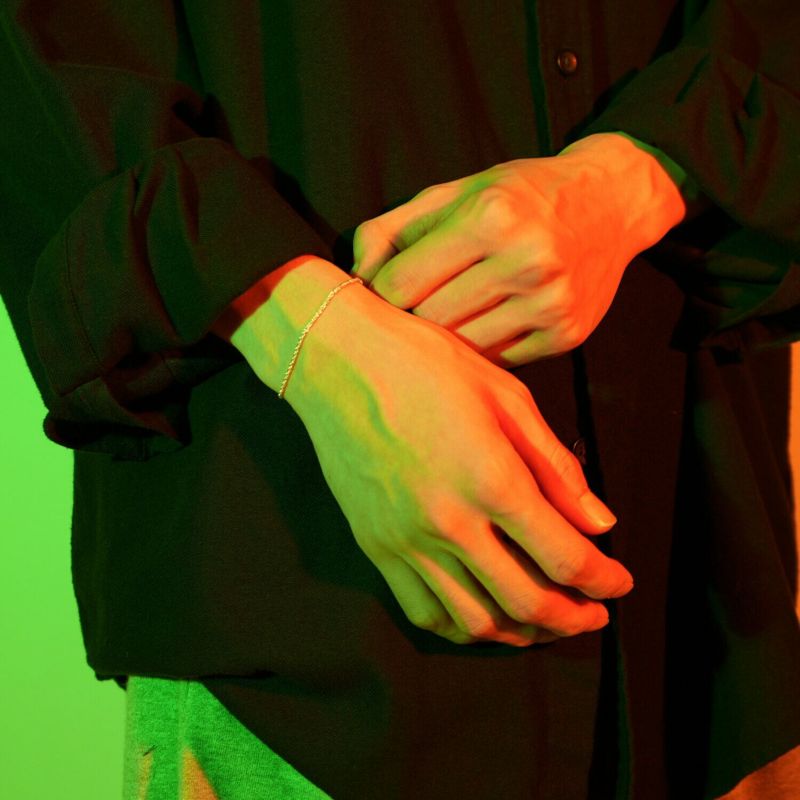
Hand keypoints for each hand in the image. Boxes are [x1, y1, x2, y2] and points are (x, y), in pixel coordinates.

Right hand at [282, 273, 631, 645]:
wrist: (336, 361)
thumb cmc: (425, 363)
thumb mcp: (505, 395)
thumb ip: (555, 466)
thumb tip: (601, 522)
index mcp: (491, 478)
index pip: (565, 557)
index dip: (604, 580)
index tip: (620, 583)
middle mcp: (448, 521)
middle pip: (526, 603)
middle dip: (573, 619)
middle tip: (594, 614)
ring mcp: (405, 540)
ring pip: (475, 621)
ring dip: (522, 634)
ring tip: (545, 622)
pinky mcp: (375, 546)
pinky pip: (422, 611)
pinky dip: (462, 628)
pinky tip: (484, 615)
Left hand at [351, 132, 685, 366]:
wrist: (613, 202)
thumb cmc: (521, 195)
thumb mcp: (454, 193)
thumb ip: (392, 229)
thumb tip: (352, 278)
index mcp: (490, 217)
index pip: (400, 285)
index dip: (380, 294)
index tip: (380, 294)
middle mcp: (525, 261)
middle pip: (428, 322)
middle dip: (408, 320)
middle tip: (406, 312)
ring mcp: (550, 304)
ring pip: (461, 350)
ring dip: (443, 341)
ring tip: (445, 317)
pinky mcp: (566, 335)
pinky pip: (497, 361)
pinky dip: (481, 349)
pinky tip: (484, 323)